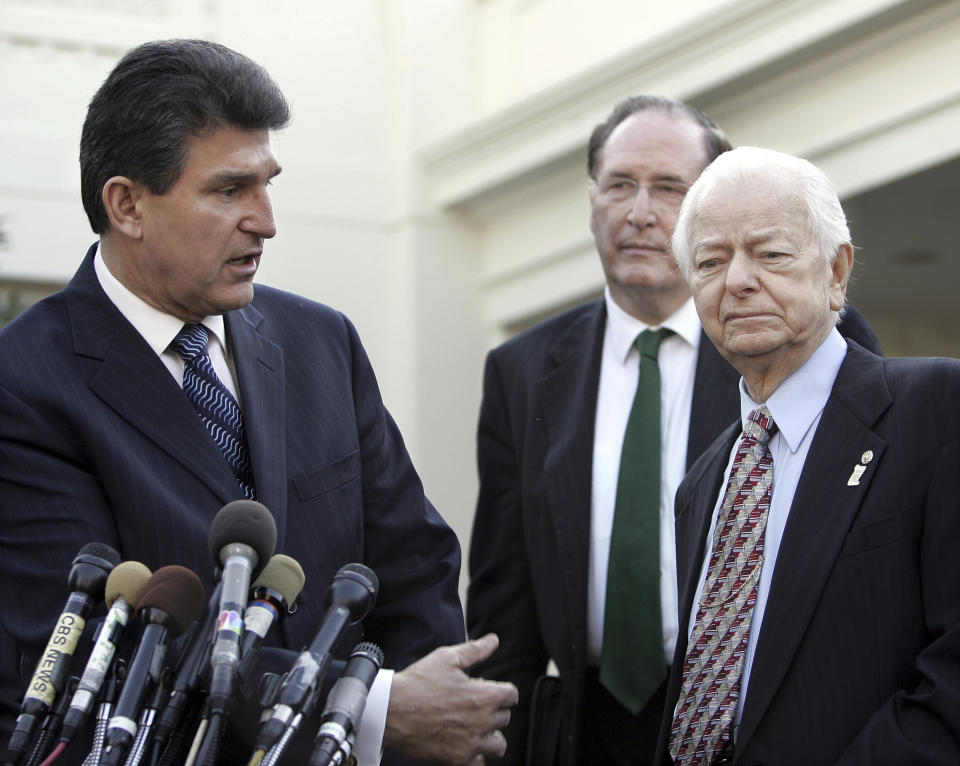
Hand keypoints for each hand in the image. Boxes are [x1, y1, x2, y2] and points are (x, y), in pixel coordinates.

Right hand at [385, 633, 518, 764]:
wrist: (392, 710)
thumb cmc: (419, 682)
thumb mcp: (447, 658)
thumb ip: (475, 650)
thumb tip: (493, 640)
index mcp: (485, 696)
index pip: (511, 695)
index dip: (502, 690)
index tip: (490, 690)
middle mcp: (483, 722)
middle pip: (504, 718)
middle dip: (493, 710)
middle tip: (473, 706)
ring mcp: (471, 743)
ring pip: (498, 745)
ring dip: (491, 736)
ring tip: (475, 728)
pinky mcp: (457, 759)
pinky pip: (479, 763)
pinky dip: (476, 756)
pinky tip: (465, 745)